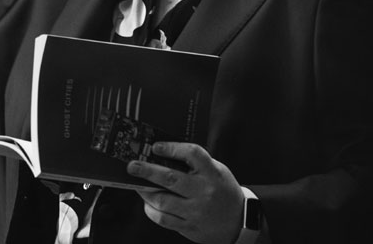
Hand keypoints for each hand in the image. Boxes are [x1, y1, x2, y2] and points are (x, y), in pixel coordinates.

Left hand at [127, 142, 244, 243]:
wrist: (239, 222)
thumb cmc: (225, 192)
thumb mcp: (218, 171)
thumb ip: (198, 164)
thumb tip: (168, 155)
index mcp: (212, 173)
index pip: (192, 154)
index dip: (172, 148)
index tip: (156, 147)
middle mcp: (203, 191)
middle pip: (170, 178)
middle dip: (148, 171)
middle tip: (133, 166)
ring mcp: (195, 210)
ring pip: (162, 200)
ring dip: (146, 192)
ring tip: (139, 185)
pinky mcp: (189, 226)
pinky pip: (163, 218)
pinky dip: (151, 210)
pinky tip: (148, 203)